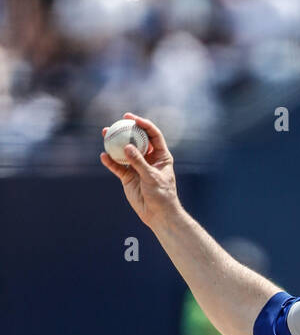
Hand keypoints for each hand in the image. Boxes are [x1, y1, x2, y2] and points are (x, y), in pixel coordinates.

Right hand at [99, 113, 178, 227]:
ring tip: (105, 133)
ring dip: (114, 143)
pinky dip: (110, 161)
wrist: (157, 215)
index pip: (152, 135)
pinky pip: (117, 166)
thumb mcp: (151, 177)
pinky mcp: (128, 177)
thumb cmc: (161, 195)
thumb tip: (127, 147)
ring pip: (124, 151)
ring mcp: (137, 167)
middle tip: (117, 122)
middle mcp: (149, 159)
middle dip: (126, 129)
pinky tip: (104, 156)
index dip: (143, 124)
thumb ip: (139, 162)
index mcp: (160, 156)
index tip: (132, 119)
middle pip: (136, 139)